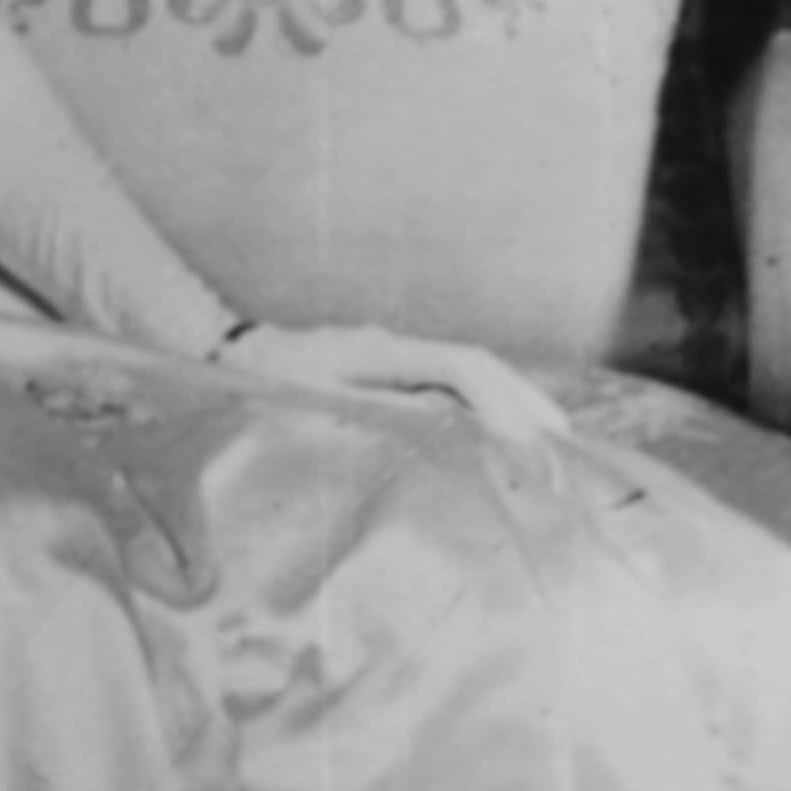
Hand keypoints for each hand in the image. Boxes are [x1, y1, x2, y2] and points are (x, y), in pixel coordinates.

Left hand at [215, 319, 565, 451]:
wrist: (227, 355)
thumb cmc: (262, 387)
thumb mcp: (311, 406)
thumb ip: (371, 414)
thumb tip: (438, 428)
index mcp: (380, 352)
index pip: (459, 366)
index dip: (498, 400)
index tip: (523, 440)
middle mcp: (395, 349)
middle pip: (476, 364)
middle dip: (522, 400)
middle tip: (563, 442)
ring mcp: (393, 358)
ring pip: (466, 373)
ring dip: (507, 402)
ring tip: (548, 441)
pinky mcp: (387, 373)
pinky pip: (446, 385)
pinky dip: (480, 407)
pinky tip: (498, 437)